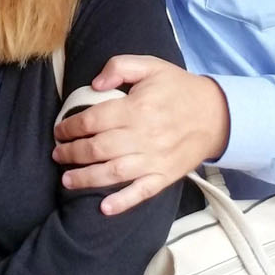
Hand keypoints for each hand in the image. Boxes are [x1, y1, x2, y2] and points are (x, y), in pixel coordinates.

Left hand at [52, 54, 229, 214]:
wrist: (217, 114)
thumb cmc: (178, 88)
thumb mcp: (150, 66)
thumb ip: (119, 67)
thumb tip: (95, 85)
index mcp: (136, 108)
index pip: (92, 120)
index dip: (70, 127)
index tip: (60, 131)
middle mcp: (142, 136)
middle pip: (97, 149)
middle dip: (71, 153)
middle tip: (58, 154)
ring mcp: (154, 159)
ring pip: (112, 173)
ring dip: (85, 178)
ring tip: (67, 180)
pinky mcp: (164, 176)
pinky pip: (141, 192)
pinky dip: (122, 202)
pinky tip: (104, 208)